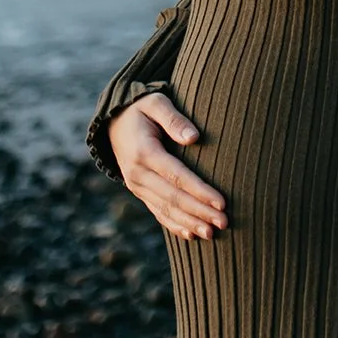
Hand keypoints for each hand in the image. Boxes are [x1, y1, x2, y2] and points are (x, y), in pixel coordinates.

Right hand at [107, 91, 227, 240]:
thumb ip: (173, 118)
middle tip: (225, 222)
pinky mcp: (139, 191)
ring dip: (189, 223)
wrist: (113, 121)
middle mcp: (138, 173)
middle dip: (200, 212)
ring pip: (165, 209)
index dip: (200, 191)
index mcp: (144, 152)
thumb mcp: (155, 102)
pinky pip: (157, 212)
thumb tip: (194, 137)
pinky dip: (174, 225)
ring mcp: (137, 185)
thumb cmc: (141, 108)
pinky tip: (191, 235)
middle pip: (173, 197)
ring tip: (212, 233)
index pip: (176, 176)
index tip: (222, 202)